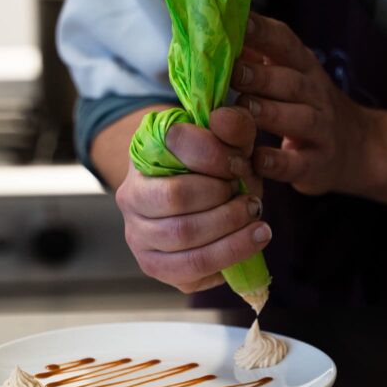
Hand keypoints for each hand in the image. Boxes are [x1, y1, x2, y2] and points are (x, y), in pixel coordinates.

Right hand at [115, 107, 271, 293]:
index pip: (174, 143)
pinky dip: (229, 255)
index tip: (241, 163)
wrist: (202, 208)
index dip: (215, 153)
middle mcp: (130, 195)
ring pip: (184, 235)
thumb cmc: (215, 173)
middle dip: (225, 198)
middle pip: (178, 196)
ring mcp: (138, 234)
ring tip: (255, 219)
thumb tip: (224, 119)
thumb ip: (234, 128)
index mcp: (143, 154)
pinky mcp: (154, 266)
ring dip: (231, 228)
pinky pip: (191, 268)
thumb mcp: (229, 145)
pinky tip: (252, 241)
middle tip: (251, 199)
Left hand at [231, 12, 376, 196]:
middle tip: (232, 72)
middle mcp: (315, 94)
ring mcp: (320, 130)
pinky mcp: (317, 164)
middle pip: (291, 81)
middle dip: (261, 75)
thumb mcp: (290, 77)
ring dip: (270, 113)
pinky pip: (298, 163)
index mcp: (303, 68)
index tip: (236, 22)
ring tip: (243, 109)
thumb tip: (213, 34)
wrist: (360, 147)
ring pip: (298, 118)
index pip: (284, 43)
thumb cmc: (307, 107)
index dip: (261, 31)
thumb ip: (256, 59)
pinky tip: (256, 160)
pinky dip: (277, 163)